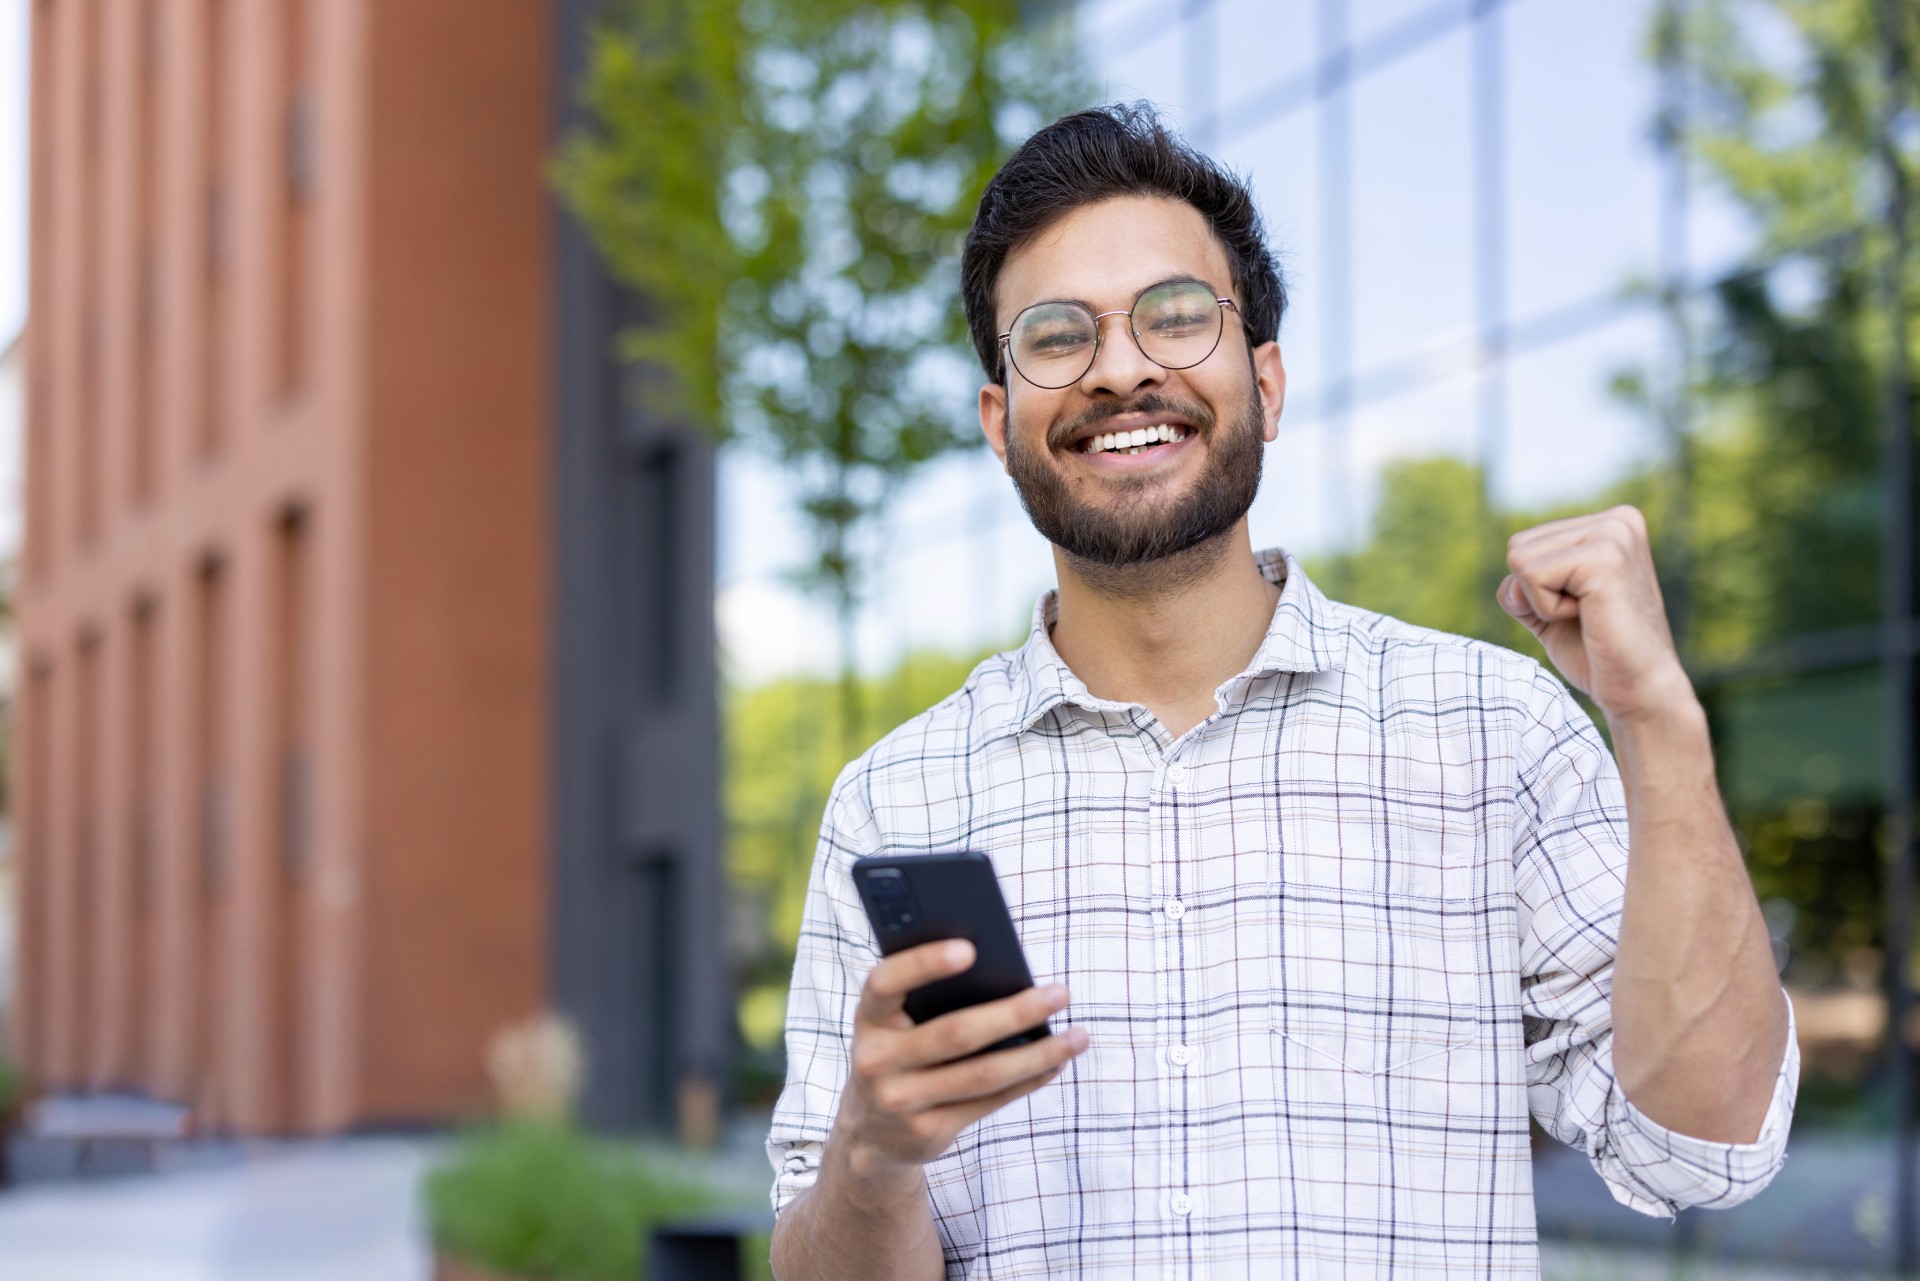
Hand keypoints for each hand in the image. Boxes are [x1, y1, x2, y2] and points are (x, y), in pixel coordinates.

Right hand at [831, 939, 1088, 1179]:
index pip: (886, 982)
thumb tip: (1007, 978)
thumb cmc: (898, 1052)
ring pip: (983, 1073)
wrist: (870, 1132)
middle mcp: (876, 1060)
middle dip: (1015, 1012)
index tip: (970, 948)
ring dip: (1039, 1054)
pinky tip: (1055, 1063)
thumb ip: (927, 998)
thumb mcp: (894, 1024)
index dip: (923, 964)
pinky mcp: (928, 1132)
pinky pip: (989, 1101)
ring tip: (1078, 1035)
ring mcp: (900, 1101)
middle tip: (1061, 993)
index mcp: (868, 1018)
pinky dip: (1027, 1080)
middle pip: (956, 1032)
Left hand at [1497, 505, 1694, 723]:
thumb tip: (1511, 585)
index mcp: (1611, 523)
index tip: (1582, 609)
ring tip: (1589, 616)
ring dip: (1542, 602)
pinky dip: (1547, 609)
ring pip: (1520, 559)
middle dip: (1536, 593)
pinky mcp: (1605, 558)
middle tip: (1585, 616)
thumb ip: (1520, 585)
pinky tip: (1589, 619)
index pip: (1525, 543)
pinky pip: (1531, 576)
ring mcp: (1614, 534)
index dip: (1537, 589)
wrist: (1639, 691)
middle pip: (1518, 547)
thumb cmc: (1597, 653)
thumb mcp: (1547, 608)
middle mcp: (1618, 520)